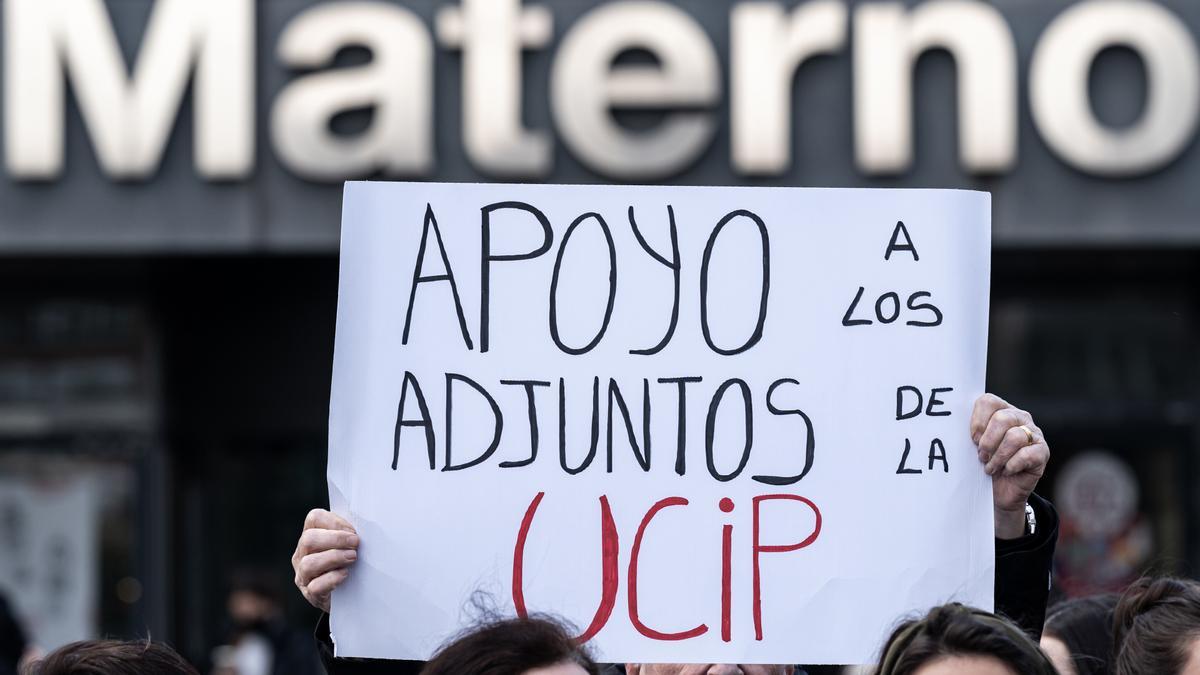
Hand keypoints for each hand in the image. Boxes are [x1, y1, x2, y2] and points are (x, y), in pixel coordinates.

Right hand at [292, 508, 358, 612]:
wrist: (350, 594)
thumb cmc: (350, 564)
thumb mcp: (348, 545)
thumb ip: (349, 534)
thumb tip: (364, 527)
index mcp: (311, 535)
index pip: (314, 518)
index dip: (334, 522)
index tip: (353, 530)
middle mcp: (302, 554)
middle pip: (309, 539)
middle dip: (336, 539)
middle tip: (355, 543)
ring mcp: (303, 575)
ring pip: (309, 563)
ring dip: (334, 558)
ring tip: (352, 558)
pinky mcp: (310, 594)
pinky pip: (315, 586)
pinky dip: (331, 579)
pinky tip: (345, 574)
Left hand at [969, 394, 1048, 539]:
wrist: (998, 493)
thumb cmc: (981, 463)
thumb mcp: (970, 445)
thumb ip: (965, 431)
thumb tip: (949, 422)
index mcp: (1000, 409)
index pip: (988, 401)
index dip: (977, 421)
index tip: (971, 439)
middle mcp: (1019, 417)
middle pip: (1002, 418)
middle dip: (987, 441)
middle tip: (981, 456)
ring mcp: (1034, 433)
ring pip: (1014, 437)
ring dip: (998, 456)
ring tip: (990, 467)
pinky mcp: (1042, 452)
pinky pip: (1027, 454)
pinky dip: (1011, 465)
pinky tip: (1006, 471)